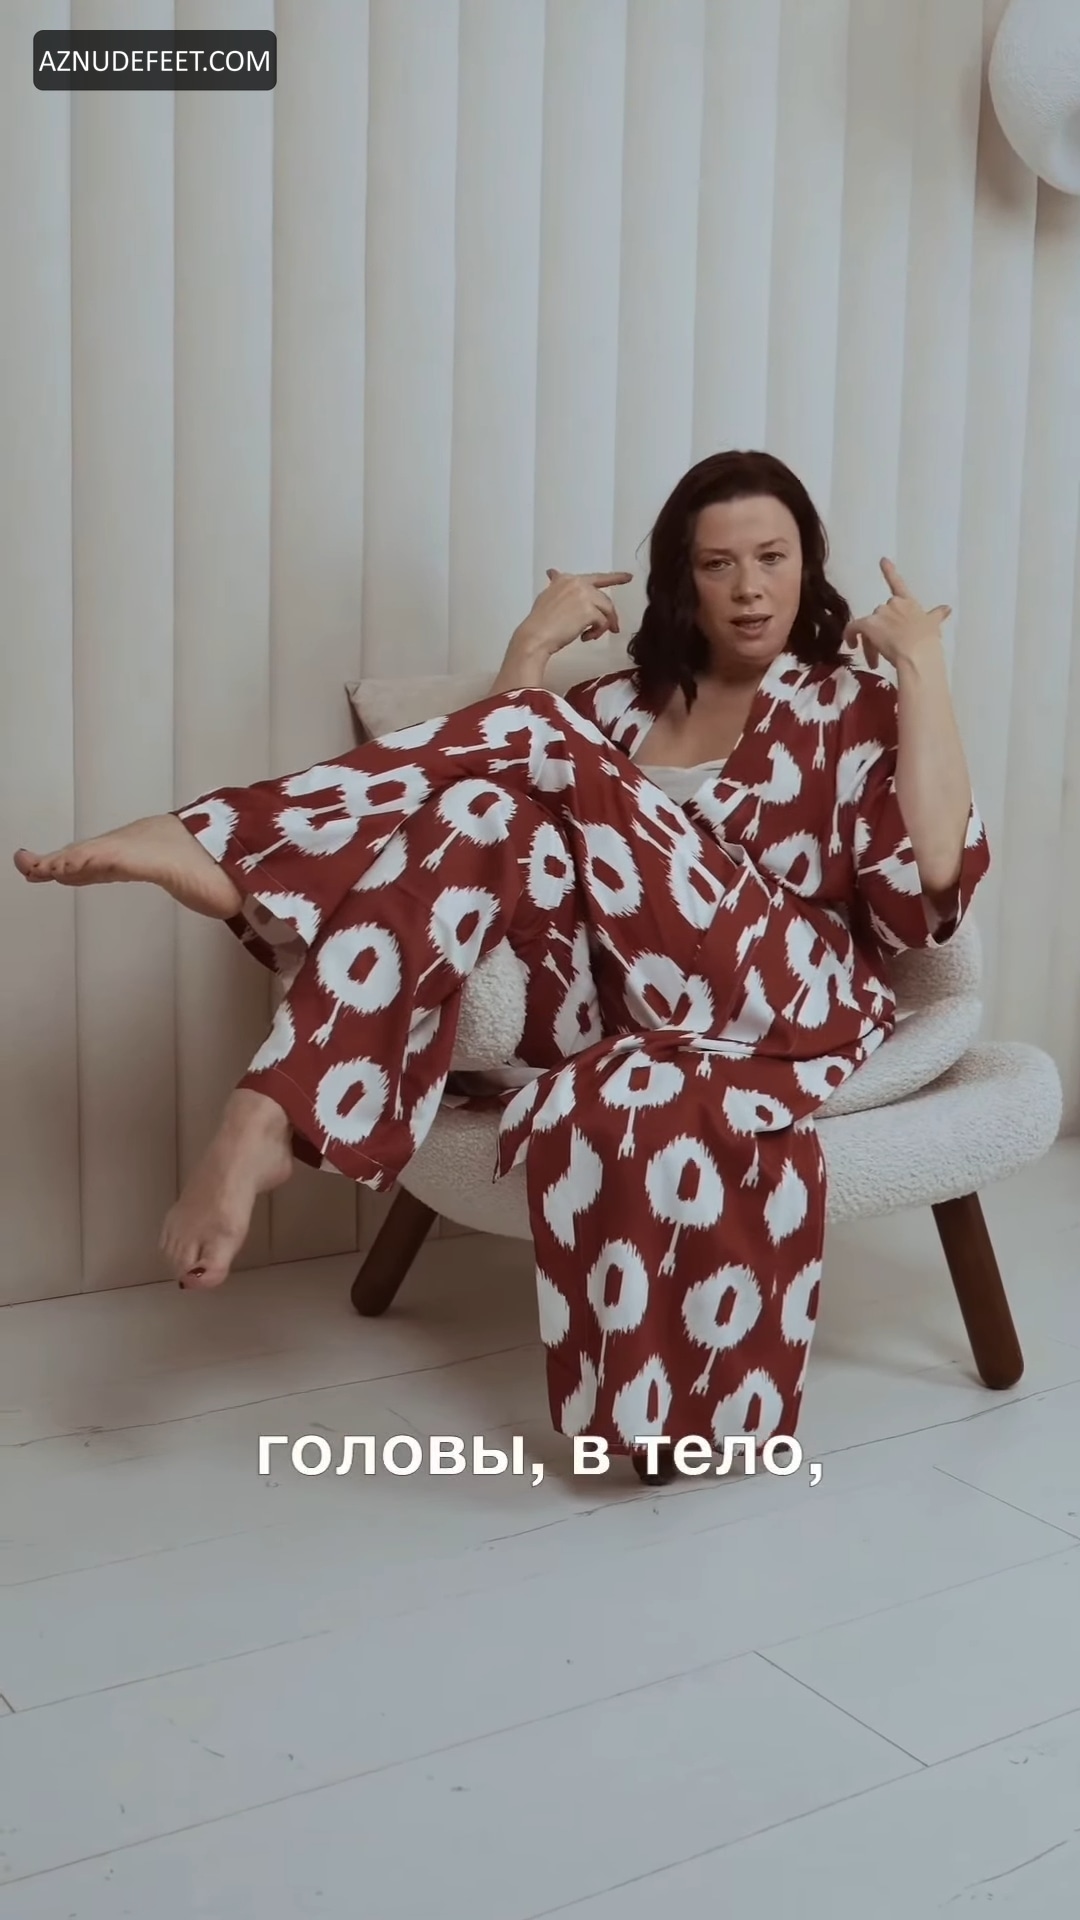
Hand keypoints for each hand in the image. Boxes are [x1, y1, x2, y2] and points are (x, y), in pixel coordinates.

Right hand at [514, 569, 632, 658]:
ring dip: (603, 626)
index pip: (596, 577)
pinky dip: (597, 633)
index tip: (628, 577)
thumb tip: (552, 573)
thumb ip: (556, 585)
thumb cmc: (539, 621)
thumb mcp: (546, 596)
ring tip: (592, 636)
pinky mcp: (589, 611)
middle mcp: (577, 583)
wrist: (536, 636)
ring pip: (607, 610)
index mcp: (567, 579)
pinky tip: (585, 638)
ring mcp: (584, 596)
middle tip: (613, 628)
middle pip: (604, 599)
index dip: (615, 577)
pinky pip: (603, 622)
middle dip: (610, 615)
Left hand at [842, 558, 949, 669]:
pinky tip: (851, 645)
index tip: (882, 560)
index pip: (898, 584)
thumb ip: (937, 615)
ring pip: (869, 626)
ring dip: (870, 643)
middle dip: (881, 634)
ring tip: (875, 661)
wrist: (918, 653)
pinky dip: (850, 635)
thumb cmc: (928, 642)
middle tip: (884, 654)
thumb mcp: (933, 626)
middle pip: (880, 617)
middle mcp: (893, 603)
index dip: (890, 571)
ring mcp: (880, 613)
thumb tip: (947, 608)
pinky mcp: (868, 624)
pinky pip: (853, 627)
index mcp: (909, 603)